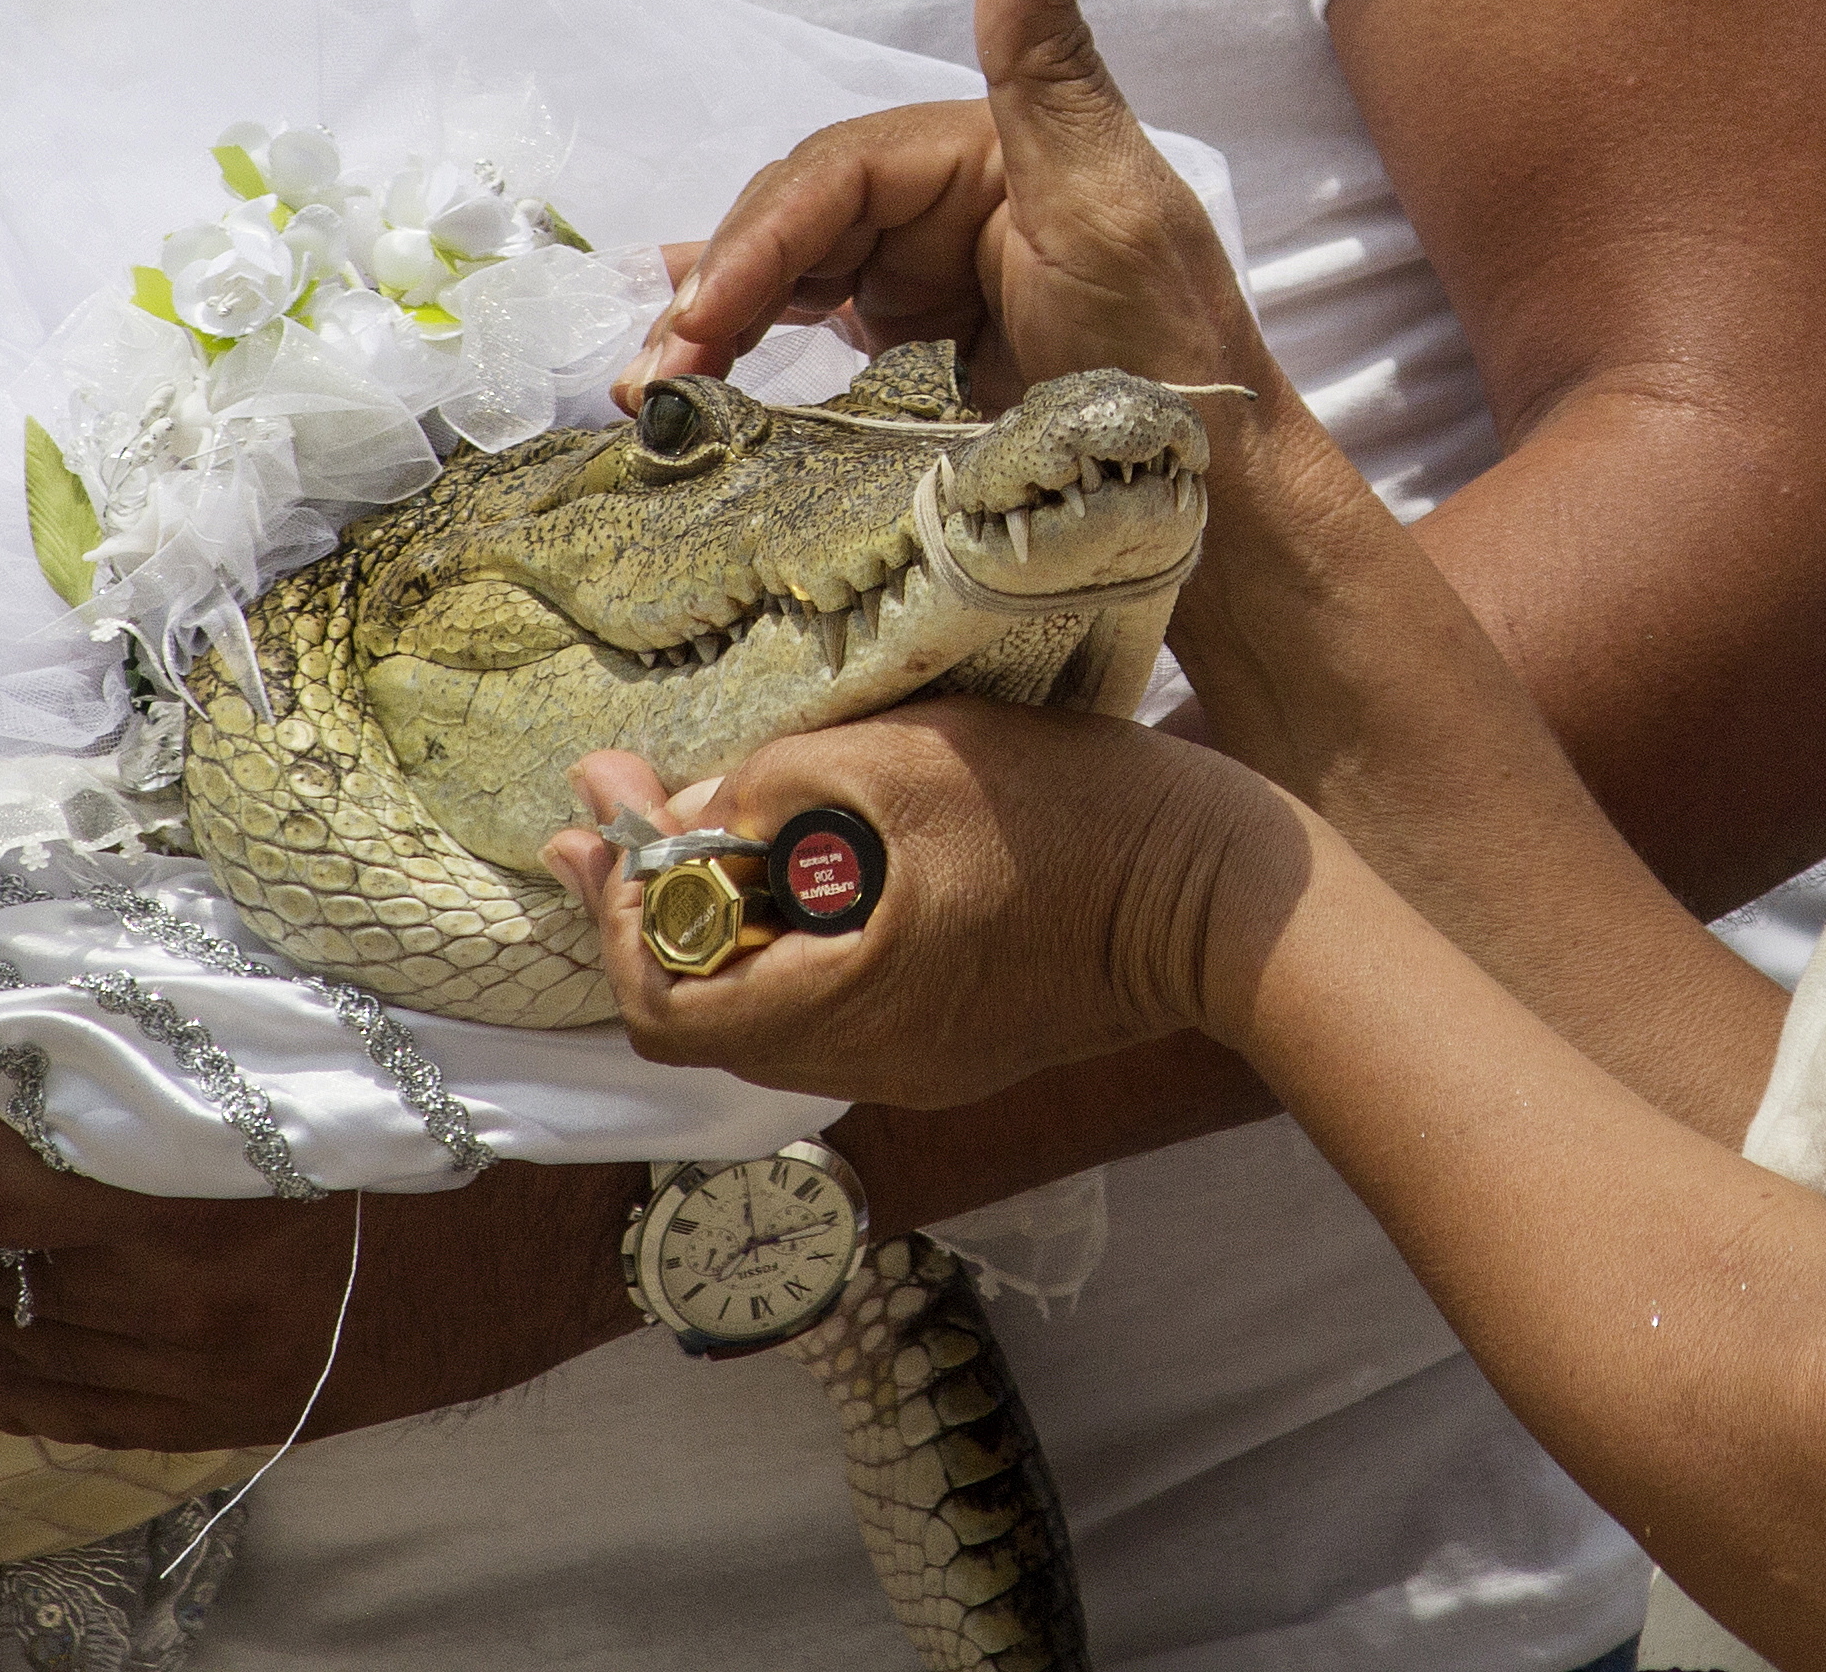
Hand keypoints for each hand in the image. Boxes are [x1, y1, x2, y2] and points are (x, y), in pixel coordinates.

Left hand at [0, 1079, 644, 1451]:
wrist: (581, 1227)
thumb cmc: (462, 1106)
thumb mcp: (327, 1044)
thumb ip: (201, 1035)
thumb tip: (88, 987)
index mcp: (207, 1195)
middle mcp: (191, 1299)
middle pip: (9, 1265)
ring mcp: (219, 1367)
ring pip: (46, 1343)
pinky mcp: (252, 1407)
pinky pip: (104, 1419)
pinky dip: (23, 1397)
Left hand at [541, 700, 1309, 1108]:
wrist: (1226, 893)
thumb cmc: (1067, 817)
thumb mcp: (900, 760)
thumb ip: (770, 785)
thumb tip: (682, 812)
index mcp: (843, 1011)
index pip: (664, 1007)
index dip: (618, 913)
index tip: (599, 817)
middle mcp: (869, 1065)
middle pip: (703, 1018)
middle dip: (653, 907)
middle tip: (624, 805)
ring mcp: (921, 1064)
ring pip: (768, 1012)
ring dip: (722, 920)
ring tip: (706, 817)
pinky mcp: (962, 1040)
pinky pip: (835, 1003)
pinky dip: (792, 937)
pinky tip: (804, 856)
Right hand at [620, 0, 1278, 412]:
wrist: (1210, 499)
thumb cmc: (1170, 355)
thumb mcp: (1114, 206)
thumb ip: (1051, 72)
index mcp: (978, 151)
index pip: (836, 175)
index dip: (760, 239)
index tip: (704, 318)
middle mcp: (937, 205)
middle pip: (792, 226)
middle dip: (717, 296)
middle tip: (653, 381)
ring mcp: (917, 280)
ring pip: (783, 282)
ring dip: (710, 330)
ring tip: (645, 393)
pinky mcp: (905, 355)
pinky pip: (803, 338)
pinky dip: (737, 349)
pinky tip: (675, 368)